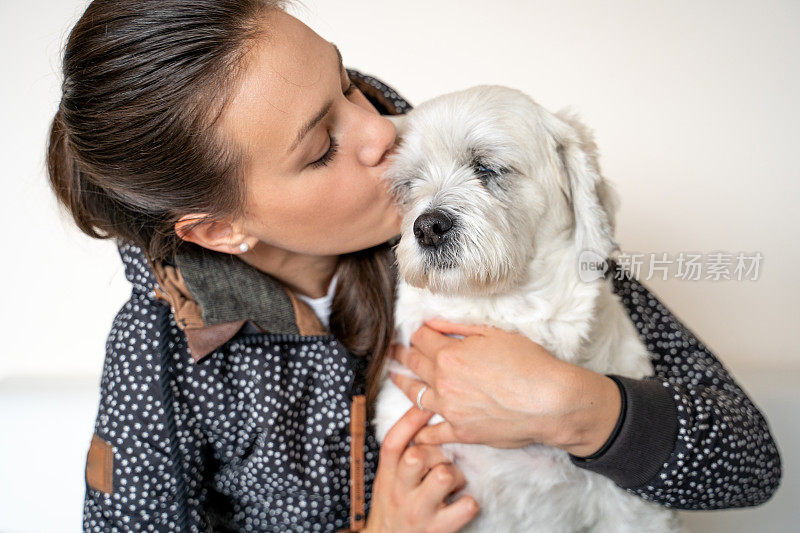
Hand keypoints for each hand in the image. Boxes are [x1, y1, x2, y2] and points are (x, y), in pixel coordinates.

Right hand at [364, 405, 479, 531]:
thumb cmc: (395, 506)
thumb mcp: (388, 479)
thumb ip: (400, 453)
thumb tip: (421, 412)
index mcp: (387, 476)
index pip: (393, 442)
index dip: (411, 419)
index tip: (427, 404)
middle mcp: (399, 492)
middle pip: (417, 455)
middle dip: (436, 452)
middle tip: (441, 460)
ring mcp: (418, 511)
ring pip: (444, 475)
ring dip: (456, 475)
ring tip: (453, 483)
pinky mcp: (438, 529)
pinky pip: (466, 505)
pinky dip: (470, 502)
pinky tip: (462, 503)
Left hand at [389, 318, 621, 455]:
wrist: (549, 401)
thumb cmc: (528, 363)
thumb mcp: (493, 333)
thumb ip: (458, 327)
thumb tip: (433, 323)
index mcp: (449, 355)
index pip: (420, 339)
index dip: (417, 333)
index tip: (415, 333)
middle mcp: (443, 382)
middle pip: (414, 364)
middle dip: (401, 355)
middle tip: (393, 351)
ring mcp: (450, 409)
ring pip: (415, 396)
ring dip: (402, 385)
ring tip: (395, 379)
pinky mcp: (461, 431)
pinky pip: (432, 433)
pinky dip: (420, 431)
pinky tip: (413, 429)